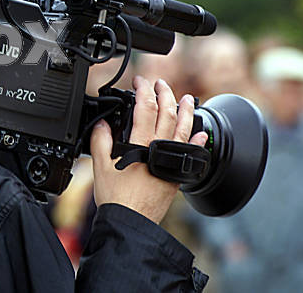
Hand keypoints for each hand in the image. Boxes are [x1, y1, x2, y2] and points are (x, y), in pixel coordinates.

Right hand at [90, 76, 208, 223]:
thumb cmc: (116, 197)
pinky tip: (202, 132)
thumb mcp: (100, 166)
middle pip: (167, 113)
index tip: (139, 81)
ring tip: (187, 98)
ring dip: (186, 110)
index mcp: (139, 144)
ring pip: (184, 128)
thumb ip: (101, 140)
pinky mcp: (177, 173)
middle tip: (160, 83)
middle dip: (165, 93)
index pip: (145, 107)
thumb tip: (102, 123)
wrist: (131, 222)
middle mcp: (159, 148)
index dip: (143, 90)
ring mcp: (171, 160)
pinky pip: (192, 151)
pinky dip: (199, 139)